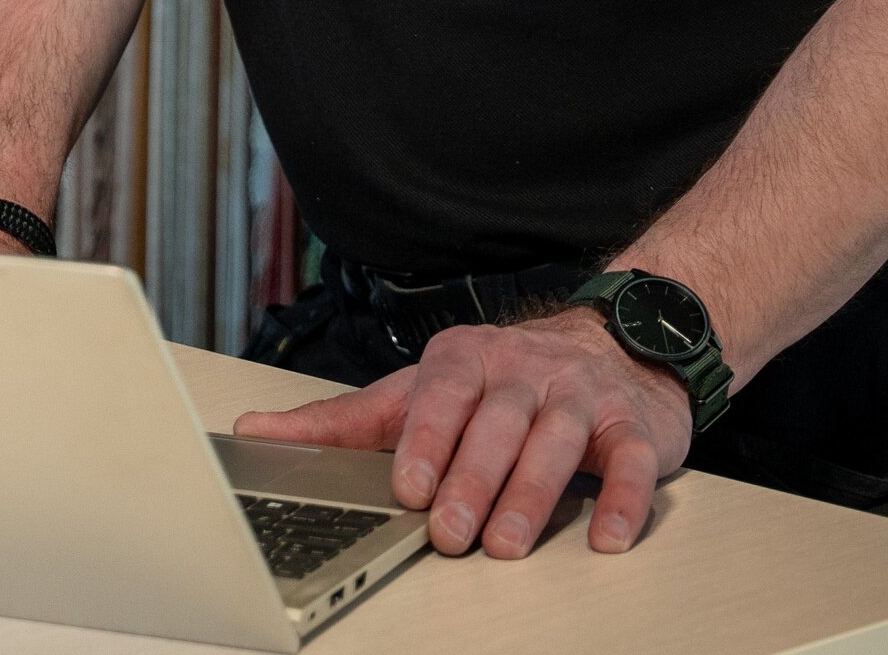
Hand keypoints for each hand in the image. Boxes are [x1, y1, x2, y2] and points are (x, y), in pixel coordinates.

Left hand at [233, 310, 690, 558]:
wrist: (611, 344)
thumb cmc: (499, 383)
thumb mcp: (418, 391)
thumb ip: (343, 421)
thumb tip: (255, 433)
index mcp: (466, 358)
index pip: (443, 390)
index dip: (425, 436)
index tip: (407, 486)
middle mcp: (524, 369)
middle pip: (497, 418)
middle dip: (473, 475)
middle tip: (450, 530)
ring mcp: (580, 394)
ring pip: (557, 436)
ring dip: (533, 491)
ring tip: (507, 544)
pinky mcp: (633, 424)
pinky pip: (632, 458)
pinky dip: (623, 496)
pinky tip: (606, 535)